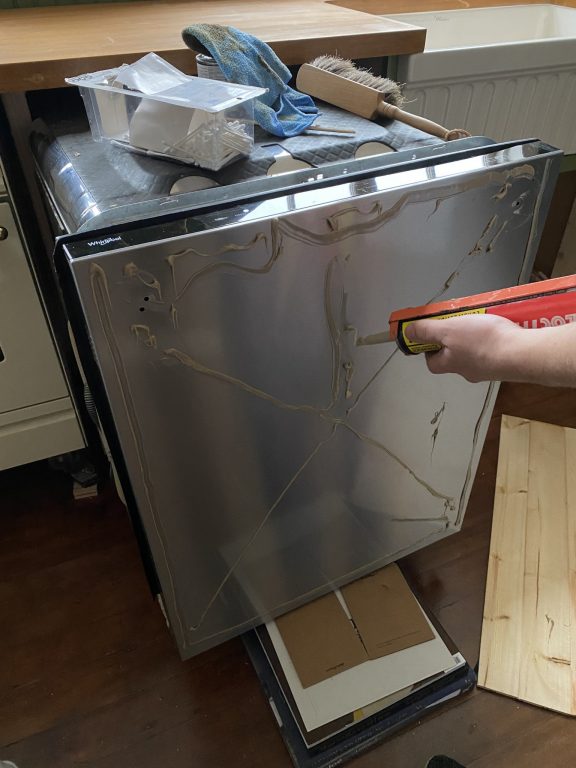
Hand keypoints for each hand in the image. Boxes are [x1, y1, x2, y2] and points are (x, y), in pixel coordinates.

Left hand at [405, 314, 520, 382]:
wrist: (522, 354)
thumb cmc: (483, 341)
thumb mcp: (448, 330)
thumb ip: (427, 331)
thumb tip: (408, 334)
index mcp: (451, 364)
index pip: (432, 362)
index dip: (429, 349)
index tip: (433, 334)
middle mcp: (469, 371)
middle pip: (455, 356)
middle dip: (457, 339)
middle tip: (462, 322)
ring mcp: (489, 369)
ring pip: (477, 352)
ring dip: (478, 336)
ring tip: (484, 320)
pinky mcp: (506, 364)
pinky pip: (495, 349)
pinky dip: (496, 338)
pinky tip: (503, 326)